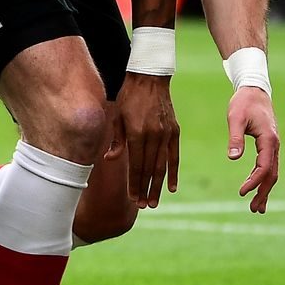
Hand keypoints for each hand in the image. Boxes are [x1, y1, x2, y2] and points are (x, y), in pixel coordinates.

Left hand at [113, 72, 177, 207]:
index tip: (133, 199)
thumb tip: (110, 160)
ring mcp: (166, 134)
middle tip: (144, 206)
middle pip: (149, 169)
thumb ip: (115, 140)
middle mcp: (152, 135)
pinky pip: (175, 156)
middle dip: (146, 189)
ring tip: (155, 202)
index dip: (135, 183)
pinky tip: (172, 187)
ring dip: (159, 186)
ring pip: (162, 166)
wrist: (149, 78)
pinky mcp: (175, 131)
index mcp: (136, 132)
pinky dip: (173, 172)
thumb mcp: (116, 116)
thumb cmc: (128, 97)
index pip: (136, 165)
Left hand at [227, 86, 280, 212]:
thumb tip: (233, 158)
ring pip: (272, 172)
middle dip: (263, 193)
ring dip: (265, 189)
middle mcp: (274, 146)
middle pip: (271, 175)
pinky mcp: (269, 145)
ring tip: (256, 207)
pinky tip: (255, 187)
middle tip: (254, 210)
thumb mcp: (235, 118)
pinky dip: (263, 179)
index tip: (242, 193)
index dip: (254, 182)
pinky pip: (268, 166)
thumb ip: (235, 138)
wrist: (254, 90)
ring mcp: (273, 146)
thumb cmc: (243, 103)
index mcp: (268, 140)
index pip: (264, 167)